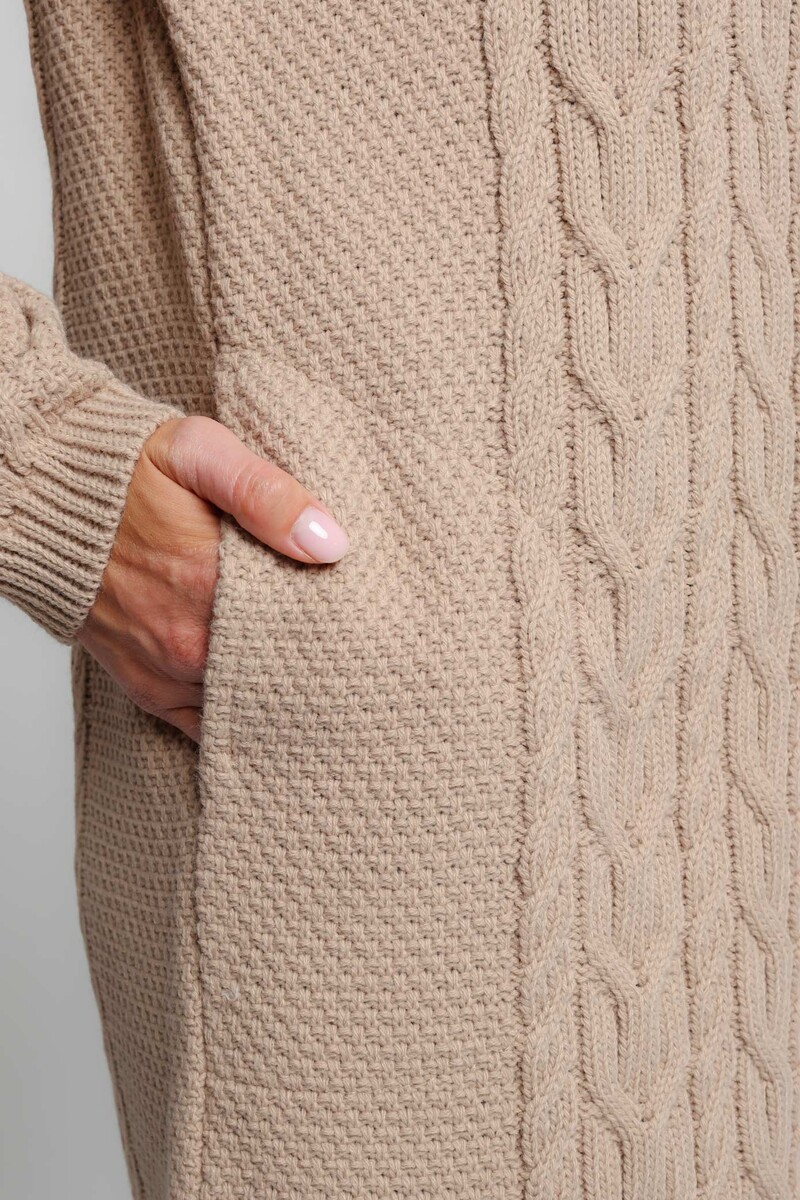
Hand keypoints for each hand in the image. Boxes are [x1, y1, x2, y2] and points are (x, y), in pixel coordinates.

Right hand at [76, 414, 349, 741]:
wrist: (47, 499)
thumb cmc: (126, 470)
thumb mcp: (199, 453)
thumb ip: (266, 493)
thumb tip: (332, 541)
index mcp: (211, 587)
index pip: (305, 626)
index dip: (343, 622)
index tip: (372, 614)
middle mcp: (189, 646)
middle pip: (283, 673)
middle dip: (322, 665)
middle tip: (363, 653)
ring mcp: (168, 676)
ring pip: (252, 705)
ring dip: (287, 693)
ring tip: (330, 679)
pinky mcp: (151, 692)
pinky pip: (210, 728)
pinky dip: (245, 722)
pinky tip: (279, 709)